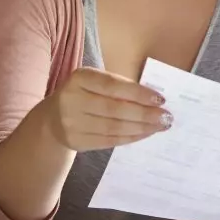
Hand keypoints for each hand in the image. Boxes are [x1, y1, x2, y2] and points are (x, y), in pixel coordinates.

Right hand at [49, 67, 170, 152]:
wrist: (52, 119)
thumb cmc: (84, 95)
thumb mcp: (94, 82)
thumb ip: (118, 87)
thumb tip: (154, 99)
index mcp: (79, 78)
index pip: (113, 86)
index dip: (138, 93)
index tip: (161, 99)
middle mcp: (72, 99)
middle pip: (115, 109)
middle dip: (145, 114)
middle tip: (166, 117)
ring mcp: (71, 123)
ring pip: (114, 127)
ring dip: (141, 127)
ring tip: (160, 126)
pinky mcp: (76, 141)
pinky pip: (109, 140)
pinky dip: (130, 137)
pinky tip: (145, 133)